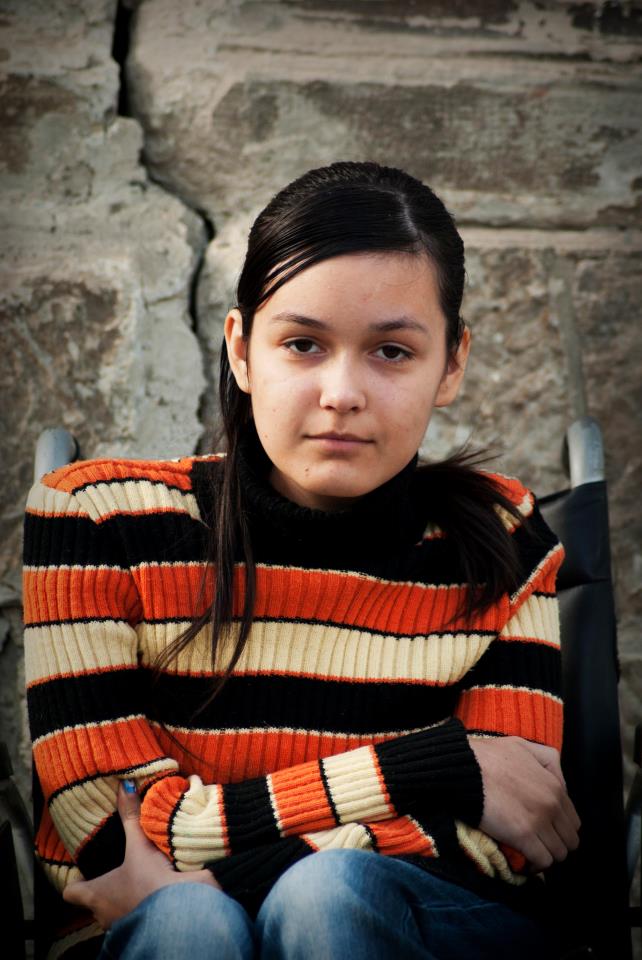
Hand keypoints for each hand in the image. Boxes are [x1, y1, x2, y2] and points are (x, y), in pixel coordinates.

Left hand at [63, 780, 220, 929]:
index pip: (72, 892)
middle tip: (118, 867)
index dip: (77, 880)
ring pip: (118, 910)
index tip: (85, 870)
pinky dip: (146, 903)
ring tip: (140, 875)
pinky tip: (159, 888)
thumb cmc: (149, 881)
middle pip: (96, 902)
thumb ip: (131, 817)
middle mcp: (106, 914)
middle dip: (106, 887)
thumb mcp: (140, 846)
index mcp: (96, 896)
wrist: (181, 912)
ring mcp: (125, 924)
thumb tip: (124, 786)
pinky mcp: (147, 927)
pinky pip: (140, 914)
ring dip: (126, 896)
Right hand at [468, 736, 580, 871]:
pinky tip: (524, 861)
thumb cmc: (488, 756)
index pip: (572, 820)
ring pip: (559, 854)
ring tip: (530, 853)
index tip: (544, 830)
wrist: (463, 770)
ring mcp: (539, 822)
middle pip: (570, 840)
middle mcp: (552, 805)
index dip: (559, 828)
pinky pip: (542, 861)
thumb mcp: (523, 745)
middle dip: (556, 844)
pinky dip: (535, 865)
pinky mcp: (523, 836)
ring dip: (546, 856)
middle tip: (538, 843)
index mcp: (554, 786)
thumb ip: (548, 759)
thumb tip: (559, 781)